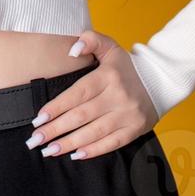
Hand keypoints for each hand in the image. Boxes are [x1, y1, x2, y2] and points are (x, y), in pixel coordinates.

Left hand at [25, 29, 160, 159]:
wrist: (160, 81)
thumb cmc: (126, 66)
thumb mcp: (110, 46)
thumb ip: (90, 40)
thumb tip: (72, 49)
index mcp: (108, 76)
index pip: (78, 93)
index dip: (57, 107)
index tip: (38, 119)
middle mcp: (118, 96)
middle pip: (81, 116)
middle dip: (55, 129)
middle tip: (34, 140)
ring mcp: (127, 114)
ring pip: (94, 132)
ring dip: (69, 144)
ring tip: (48, 150)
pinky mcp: (135, 129)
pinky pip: (112, 143)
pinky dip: (93, 150)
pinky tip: (75, 155)